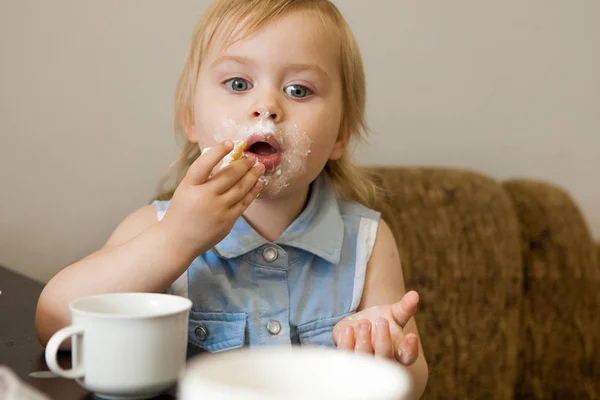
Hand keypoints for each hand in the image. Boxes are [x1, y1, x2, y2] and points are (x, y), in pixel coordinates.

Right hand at [160, 140, 264, 256]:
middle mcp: (204, 196)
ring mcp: (218, 209)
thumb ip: (202, 176)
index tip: (230, 143)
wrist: (178, 241)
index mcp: (190, 185)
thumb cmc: (182, 211)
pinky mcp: (228, 221)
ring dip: (253, 175)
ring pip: (241, 188)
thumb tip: (226, 159)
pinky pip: (244, 203)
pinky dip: (253, 191)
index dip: (218, 151)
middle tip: (251, 157)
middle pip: (230, 175)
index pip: (204, 164)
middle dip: (244, 163)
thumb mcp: (185, 189)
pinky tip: (257, 184)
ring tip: (259, 167)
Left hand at [333, 291, 419, 365]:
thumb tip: (414, 294)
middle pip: (385, 357)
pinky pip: (346, 353)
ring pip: (365, 357)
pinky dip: (347, 342)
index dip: (410, 350)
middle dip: (383, 340)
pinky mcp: (347, 356)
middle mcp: (382, 360)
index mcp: (398, 352)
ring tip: (365, 323)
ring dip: (365, 341)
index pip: (407, 356)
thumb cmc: (382, 321)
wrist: (359, 325)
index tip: (412, 337)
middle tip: (382, 321)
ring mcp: (363, 360)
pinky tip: (348, 329)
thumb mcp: (395, 313)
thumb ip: (405, 307)